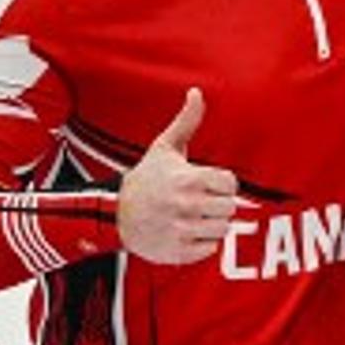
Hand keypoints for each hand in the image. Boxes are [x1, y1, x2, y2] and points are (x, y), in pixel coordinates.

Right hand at [117, 89, 240, 263]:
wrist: (114, 214)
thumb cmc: (146, 178)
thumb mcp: (164, 148)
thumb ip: (186, 122)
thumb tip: (197, 92)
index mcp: (187, 179)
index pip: (230, 184)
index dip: (222, 183)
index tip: (207, 182)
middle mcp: (185, 206)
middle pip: (229, 208)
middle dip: (218, 204)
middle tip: (200, 201)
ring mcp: (180, 230)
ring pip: (223, 230)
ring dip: (212, 224)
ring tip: (194, 216)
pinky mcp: (176, 252)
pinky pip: (209, 250)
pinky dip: (201, 244)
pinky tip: (185, 232)